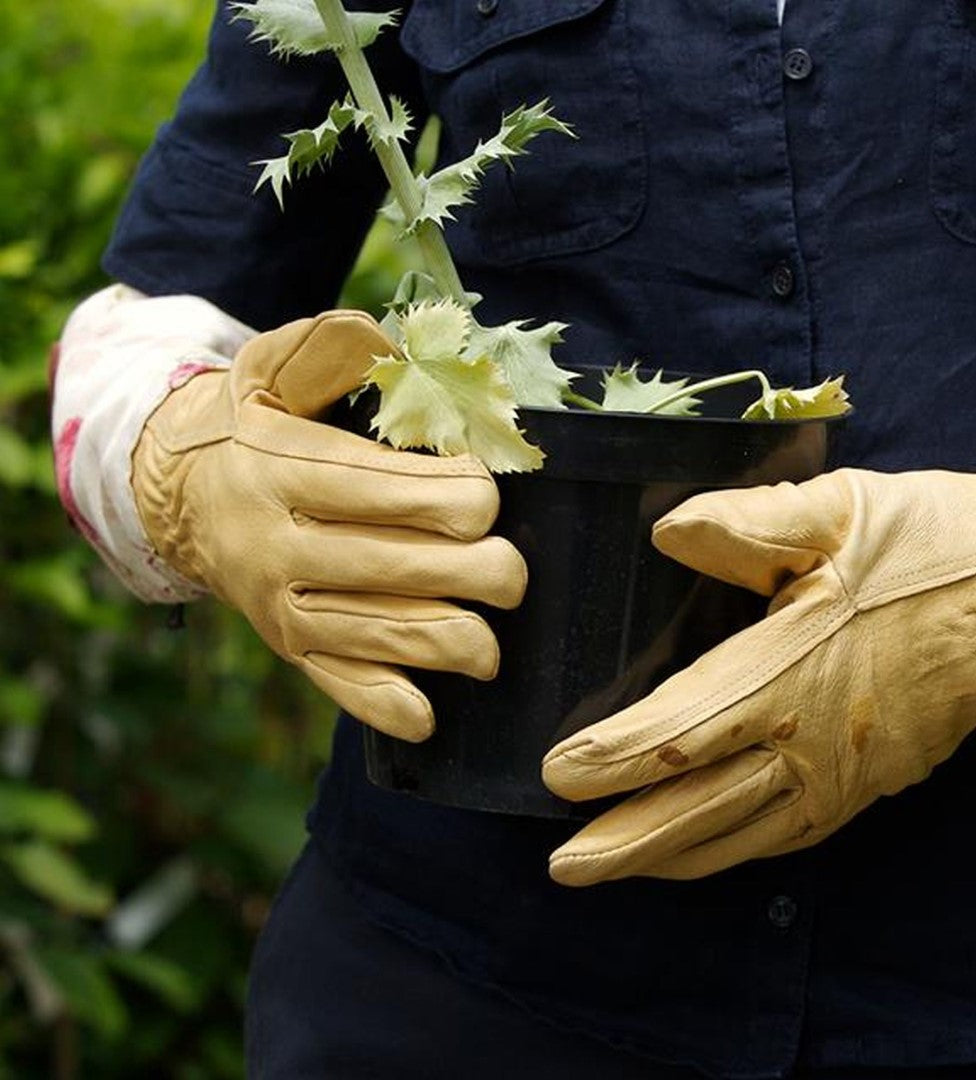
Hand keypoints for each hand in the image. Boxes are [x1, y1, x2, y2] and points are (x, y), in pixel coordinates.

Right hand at [131, 311, 526, 739]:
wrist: (175, 488)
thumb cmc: (255, 418)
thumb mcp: (278, 364)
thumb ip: (336, 348)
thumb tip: (399, 346)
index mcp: (283, 468)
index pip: (382, 490)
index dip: (454, 495)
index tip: (487, 494)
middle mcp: (277, 543)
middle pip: (394, 568)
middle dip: (473, 574)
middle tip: (512, 573)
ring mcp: (280, 604)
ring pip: (377, 633)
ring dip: (449, 645)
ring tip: (492, 647)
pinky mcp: (286, 646)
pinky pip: (337, 683)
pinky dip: (384, 705)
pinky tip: (429, 715)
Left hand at [542, 466, 975, 884]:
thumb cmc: (928, 540)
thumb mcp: (838, 509)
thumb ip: (750, 524)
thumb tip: (665, 531)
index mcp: (797, 663)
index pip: (686, 726)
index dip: (618, 756)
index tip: (560, 771)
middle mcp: (817, 735)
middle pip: (704, 805)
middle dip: (627, 838)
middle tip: (563, 864)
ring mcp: (848, 770)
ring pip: (745, 833)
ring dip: (671, 857)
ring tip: (612, 871)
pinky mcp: (875, 782)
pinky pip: (792, 834)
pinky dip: (735, 851)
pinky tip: (702, 852)